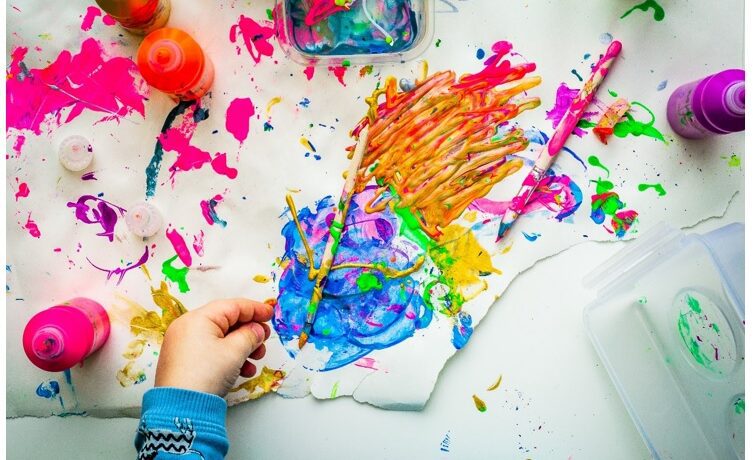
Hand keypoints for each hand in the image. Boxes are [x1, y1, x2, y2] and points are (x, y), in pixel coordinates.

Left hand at [155, 298, 272, 396]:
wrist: (181, 408)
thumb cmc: (206, 374)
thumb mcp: (235, 352)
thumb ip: (250, 335)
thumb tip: (257, 330)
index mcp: (197, 318)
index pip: (232, 306)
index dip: (254, 309)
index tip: (270, 314)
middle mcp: (187, 328)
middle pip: (226, 322)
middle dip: (249, 332)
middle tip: (264, 340)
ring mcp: (184, 345)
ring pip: (220, 338)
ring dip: (242, 347)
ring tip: (256, 359)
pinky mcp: (184, 361)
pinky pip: (211, 351)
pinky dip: (228, 357)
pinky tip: (243, 370)